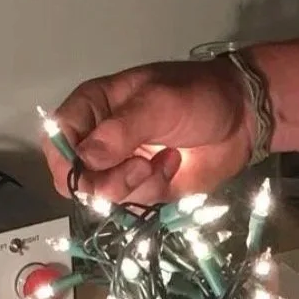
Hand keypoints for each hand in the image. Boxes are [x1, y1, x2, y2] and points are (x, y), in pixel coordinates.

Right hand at [43, 60, 253, 202]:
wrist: (243, 116)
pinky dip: (156, 188)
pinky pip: (136, 202)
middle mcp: (100, 140)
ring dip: (137, 183)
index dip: (65, 161)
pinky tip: (174, 164)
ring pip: (105, 196)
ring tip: (165, 159)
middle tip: (141, 166)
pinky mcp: (147, 187)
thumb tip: (85, 160)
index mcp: (92, 109)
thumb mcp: (158, 103)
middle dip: (107, 181)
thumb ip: (120, 131)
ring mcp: (122, 167)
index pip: (56, 140)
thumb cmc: (198, 96)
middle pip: (76, 179)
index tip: (89, 169)